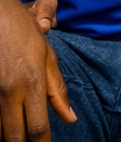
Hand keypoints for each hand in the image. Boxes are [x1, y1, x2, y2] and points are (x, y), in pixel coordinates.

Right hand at [0, 0, 74, 141]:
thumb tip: (70, 118)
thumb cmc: (23, 34)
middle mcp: (10, 92)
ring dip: (9, 137)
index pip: (38, 127)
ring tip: (21, 138)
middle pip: (15, 136)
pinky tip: (5, 129)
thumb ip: (57, 90)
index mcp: (32, 84)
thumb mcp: (47, 57)